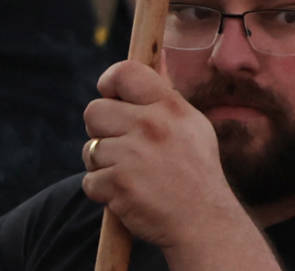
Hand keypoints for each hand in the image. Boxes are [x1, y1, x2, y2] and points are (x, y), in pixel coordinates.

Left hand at [80, 58, 256, 250]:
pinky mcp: (119, 184)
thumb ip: (164, 101)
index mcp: (170, 107)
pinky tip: (128, 196)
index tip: (110, 94)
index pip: (125, 72)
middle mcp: (151, 125)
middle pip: (94, 111)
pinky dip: (103, 192)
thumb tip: (140, 70)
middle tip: (119, 146)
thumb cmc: (196, 174)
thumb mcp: (192, 127)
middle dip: (100, 131)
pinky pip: (90, 181)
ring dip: (102, 165)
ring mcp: (133, 155)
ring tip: (130, 175)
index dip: (109, 82)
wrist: (204, 224)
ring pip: (90, 149)